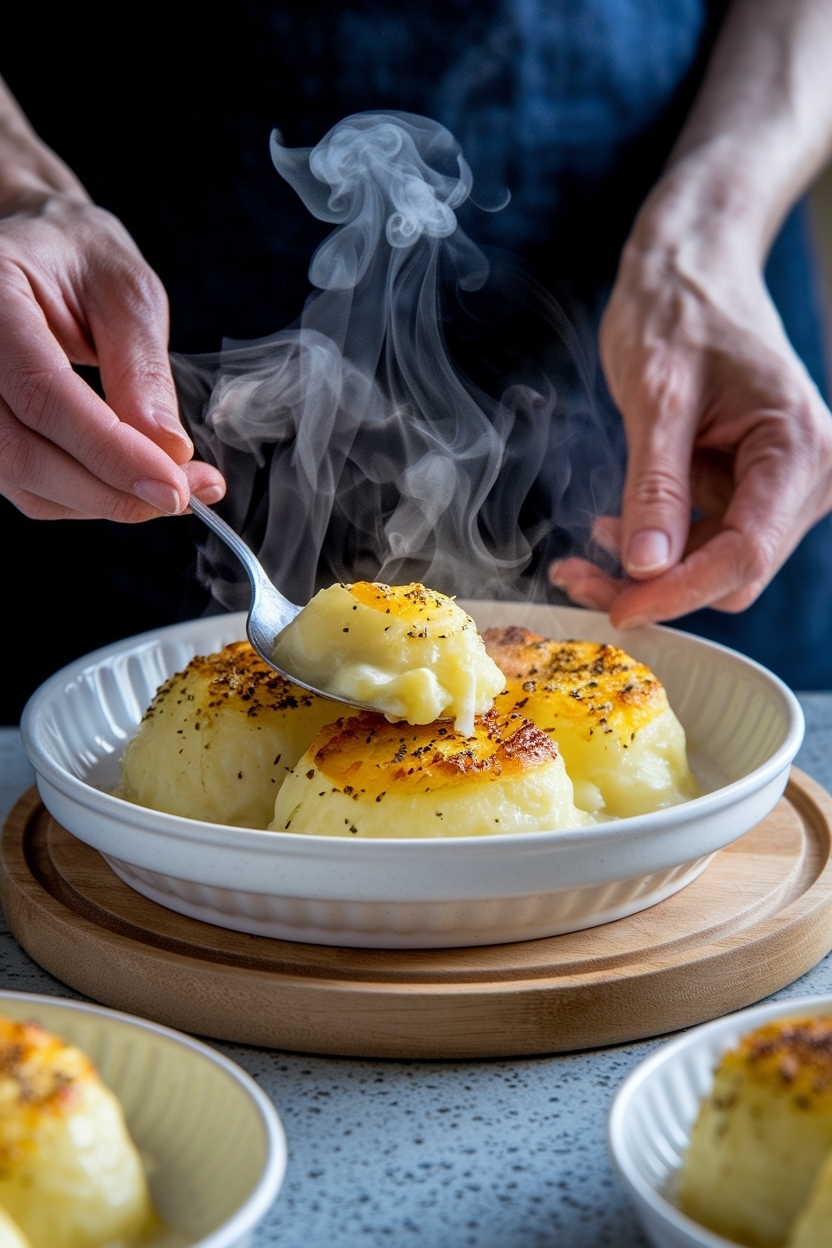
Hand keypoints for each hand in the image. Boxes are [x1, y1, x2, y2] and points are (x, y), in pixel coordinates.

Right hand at [0, 192, 224, 520]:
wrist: (37, 250)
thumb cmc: (77, 258)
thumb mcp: (125, 291)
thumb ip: (141, 367)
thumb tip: (168, 449)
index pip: (41, 393)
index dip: (109, 451)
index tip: (174, 484)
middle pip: (22, 452)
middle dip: (111, 489)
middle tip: (185, 494)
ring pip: (23, 481)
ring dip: (103, 501)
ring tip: (173, 487)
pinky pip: (28, 487)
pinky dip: (87, 497)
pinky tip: (133, 483)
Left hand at [550, 205, 831, 627]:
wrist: (690, 271)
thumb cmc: (679, 312)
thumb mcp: (658, 397)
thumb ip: (655, 486)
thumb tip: (646, 568)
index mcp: (799, 447)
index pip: (745, 553)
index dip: (678, 590)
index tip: (615, 606)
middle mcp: (807, 475)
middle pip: (734, 572)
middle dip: (657, 584)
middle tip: (576, 573)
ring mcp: (781, 487)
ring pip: (716, 567)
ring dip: (650, 569)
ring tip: (589, 540)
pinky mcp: (751, 490)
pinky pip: (705, 543)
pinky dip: (657, 545)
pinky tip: (615, 524)